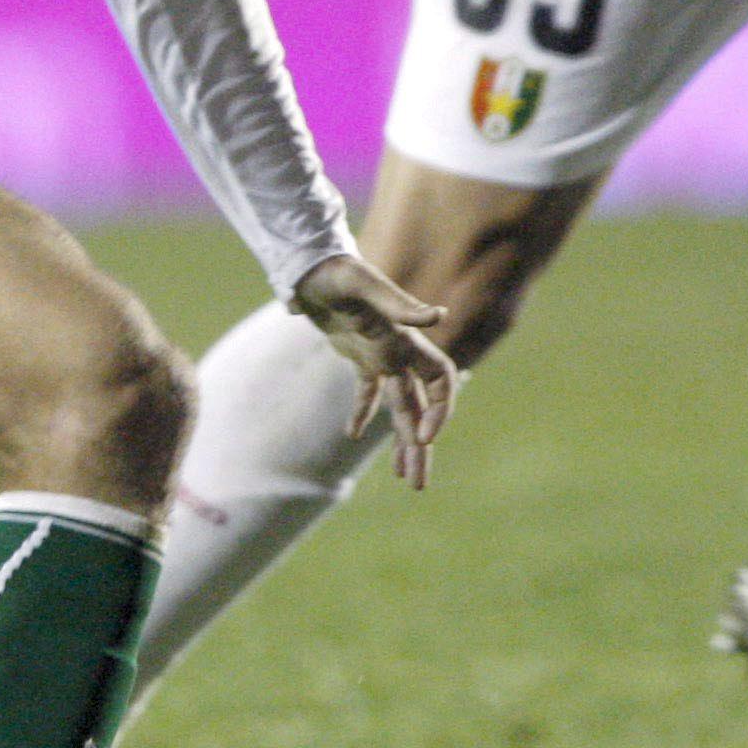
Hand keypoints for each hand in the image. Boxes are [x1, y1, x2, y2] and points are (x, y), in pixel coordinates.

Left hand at [291, 254, 460, 489]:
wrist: (307, 263)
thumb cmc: (334, 271)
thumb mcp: (362, 285)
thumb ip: (398, 304)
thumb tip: (440, 316)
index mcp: (404, 340)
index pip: (440, 380)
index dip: (440, 410)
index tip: (423, 438)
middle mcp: (398, 351)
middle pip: (419, 406)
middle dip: (421, 445)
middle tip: (418, 484)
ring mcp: (379, 354)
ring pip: (398, 405)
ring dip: (400, 440)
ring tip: (403, 476)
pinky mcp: (357, 354)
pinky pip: (367, 391)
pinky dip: (363, 413)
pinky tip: (352, 434)